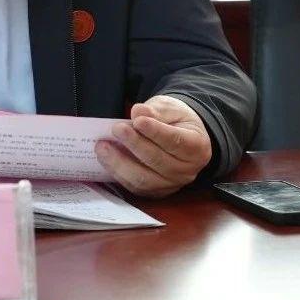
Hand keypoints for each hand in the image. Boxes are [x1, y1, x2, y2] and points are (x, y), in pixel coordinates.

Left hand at [95, 95, 211, 197]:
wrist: (180, 135)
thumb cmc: (175, 121)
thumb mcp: (169, 108)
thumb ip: (155, 110)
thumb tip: (138, 112)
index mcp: (197, 146)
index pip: (176, 141)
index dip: (156, 132)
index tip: (138, 121)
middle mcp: (187, 170)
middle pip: (158, 161)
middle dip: (134, 144)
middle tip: (116, 128)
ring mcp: (171, 184)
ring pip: (144, 179)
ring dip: (120, 163)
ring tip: (102, 146)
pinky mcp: (155, 192)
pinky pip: (135, 187)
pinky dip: (117, 173)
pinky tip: (105, 158)